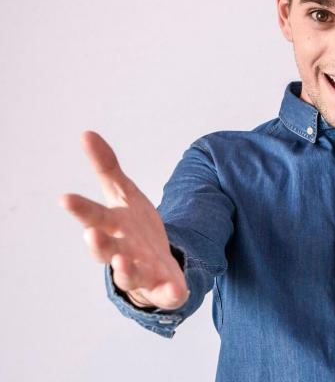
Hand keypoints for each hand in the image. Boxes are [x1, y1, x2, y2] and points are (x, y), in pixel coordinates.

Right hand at [59, 130, 188, 309]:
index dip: (81, 208)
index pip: (94, 216)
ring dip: (125, 270)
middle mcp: (122, 252)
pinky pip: (167, 293)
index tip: (65, 198)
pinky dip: (170, 294)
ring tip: (122, 263)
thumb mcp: (124, 193)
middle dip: (97, 244)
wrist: (156, 264)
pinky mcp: (164, 287)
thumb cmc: (133, 227)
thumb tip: (86, 133)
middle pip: (106, 250)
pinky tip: (176, 292)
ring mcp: (142, 272)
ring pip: (130, 275)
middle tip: (91, 233)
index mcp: (112, 227)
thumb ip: (106, 167)